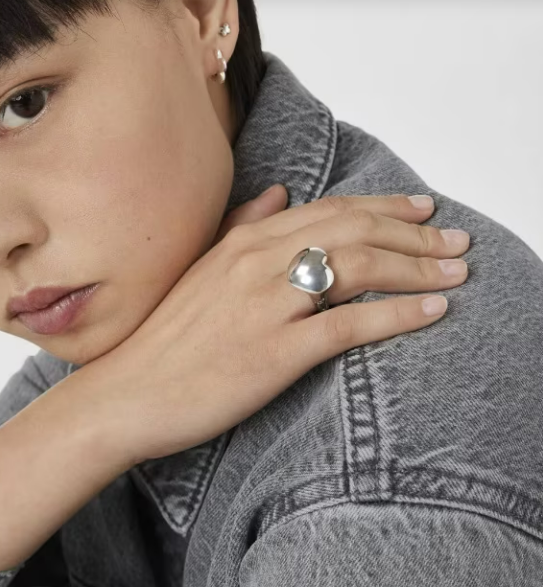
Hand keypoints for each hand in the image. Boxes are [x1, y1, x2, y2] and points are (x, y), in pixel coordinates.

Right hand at [100, 186, 469, 463]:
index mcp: (244, 242)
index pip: (329, 211)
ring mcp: (268, 305)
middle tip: (456, 238)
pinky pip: (349, 325)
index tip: (420, 210)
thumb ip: (242, 228)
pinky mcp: (276, 351)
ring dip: (418, 266)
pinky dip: (398, 314)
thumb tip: (278, 194)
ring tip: (458, 270)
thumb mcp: (201, 270)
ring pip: (360, 268)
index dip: (383, 206)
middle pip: (354, 231)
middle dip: (414, 233)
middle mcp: (259, 262)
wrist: (127, 392)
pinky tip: (433, 310)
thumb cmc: (163, 338)